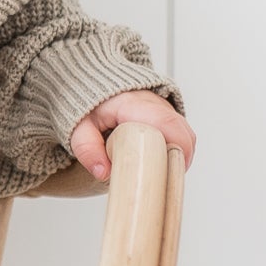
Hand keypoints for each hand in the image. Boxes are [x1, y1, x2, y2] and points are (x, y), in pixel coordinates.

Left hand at [67, 90, 195, 181]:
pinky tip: (164, 162)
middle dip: (180, 156)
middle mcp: (154, 102)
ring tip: (163, 172)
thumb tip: (103, 173)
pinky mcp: (167, 113)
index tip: (170, 169)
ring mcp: (164, 106)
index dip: (175, 147)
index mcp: (133, 105)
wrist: (96, 88)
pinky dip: (177, 148)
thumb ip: (87, 150)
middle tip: (166, 177)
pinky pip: (181, 132)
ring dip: (180, 153)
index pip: (165, 123)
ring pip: (185, 132)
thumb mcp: (80, 129)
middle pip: (181, 130)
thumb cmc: (90, 108)